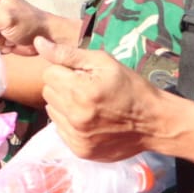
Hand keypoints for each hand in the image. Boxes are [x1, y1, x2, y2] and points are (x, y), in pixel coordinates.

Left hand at [36, 36, 168, 161]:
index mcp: (80, 91)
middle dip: (63, 86)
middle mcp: (75, 116)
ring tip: (88, 104)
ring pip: (52, 111)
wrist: (155, 123)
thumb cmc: (131, 87)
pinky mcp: (80, 150)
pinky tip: (90, 120)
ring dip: (65, 105)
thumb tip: (38, 43)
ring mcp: (77, 136)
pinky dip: (70, 123)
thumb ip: (68, 54)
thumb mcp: (104, 63)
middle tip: (87, 89)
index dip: (65, 70)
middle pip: (48, 92)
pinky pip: (60, 130)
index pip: (49, 73)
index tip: (82, 75)